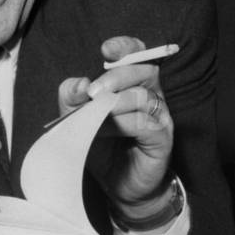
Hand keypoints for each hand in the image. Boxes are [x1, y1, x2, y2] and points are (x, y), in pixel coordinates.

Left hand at [57, 36, 173, 211]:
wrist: (118, 187)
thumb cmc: (102, 149)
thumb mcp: (78, 121)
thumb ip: (72, 100)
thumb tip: (77, 83)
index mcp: (132, 86)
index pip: (138, 55)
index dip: (125, 47)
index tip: (106, 50)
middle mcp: (150, 96)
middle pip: (144, 71)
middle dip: (117, 76)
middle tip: (93, 91)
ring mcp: (159, 117)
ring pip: (143, 96)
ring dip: (115, 104)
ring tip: (96, 117)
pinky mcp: (162, 139)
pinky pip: (146, 122)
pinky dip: (125, 123)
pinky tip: (110, 130)